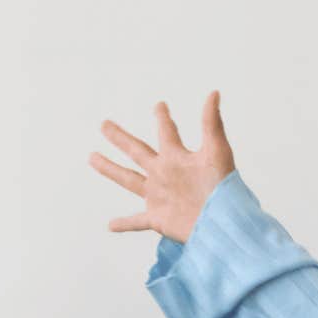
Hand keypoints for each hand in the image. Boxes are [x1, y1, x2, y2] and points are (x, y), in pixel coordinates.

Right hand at [88, 90, 236, 243]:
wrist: (224, 223)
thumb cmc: (224, 188)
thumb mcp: (217, 151)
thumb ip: (211, 123)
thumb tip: (214, 92)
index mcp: (177, 158)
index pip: (166, 132)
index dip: (163, 117)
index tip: (160, 105)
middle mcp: (164, 174)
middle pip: (136, 151)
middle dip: (120, 138)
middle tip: (104, 124)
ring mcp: (159, 197)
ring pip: (128, 180)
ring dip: (110, 169)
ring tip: (92, 157)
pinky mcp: (158, 219)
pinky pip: (137, 222)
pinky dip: (124, 224)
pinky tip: (110, 225)